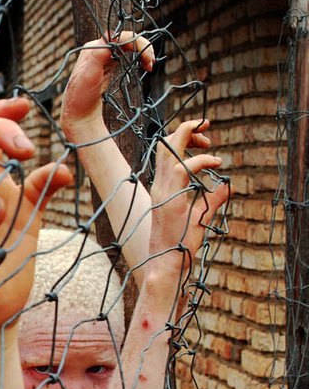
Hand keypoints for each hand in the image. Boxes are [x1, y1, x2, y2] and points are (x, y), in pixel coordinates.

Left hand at [62, 32, 154, 138]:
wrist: (78, 112)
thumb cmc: (81, 96)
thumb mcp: (88, 75)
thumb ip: (97, 55)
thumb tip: (109, 37)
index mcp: (94, 47)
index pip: (120, 36)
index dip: (137, 43)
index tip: (147, 58)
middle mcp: (98, 48)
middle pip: (126, 39)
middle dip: (142, 48)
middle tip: (151, 63)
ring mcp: (103, 56)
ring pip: (128, 47)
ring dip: (141, 53)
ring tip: (149, 66)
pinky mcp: (108, 65)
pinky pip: (126, 55)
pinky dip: (137, 58)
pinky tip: (144, 66)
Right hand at [146, 118, 228, 275]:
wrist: (168, 262)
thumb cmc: (181, 243)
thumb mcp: (201, 216)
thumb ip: (213, 199)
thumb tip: (228, 185)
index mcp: (163, 187)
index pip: (166, 151)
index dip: (184, 138)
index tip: (206, 141)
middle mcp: (160, 185)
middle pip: (164, 144)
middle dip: (185, 129)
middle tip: (206, 126)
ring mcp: (163, 191)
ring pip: (168, 150)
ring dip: (188, 136)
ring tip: (209, 137)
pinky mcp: (170, 199)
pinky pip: (182, 168)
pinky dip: (200, 161)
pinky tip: (215, 163)